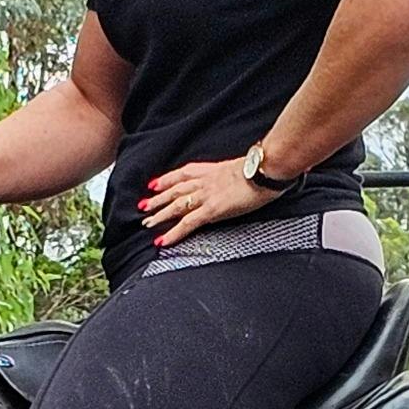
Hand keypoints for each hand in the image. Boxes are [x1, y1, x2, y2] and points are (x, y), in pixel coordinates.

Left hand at [139, 153, 277, 247]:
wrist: (266, 168)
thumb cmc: (262, 169)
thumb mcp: (241, 169)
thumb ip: (231, 176)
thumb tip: (232, 185)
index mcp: (211, 170)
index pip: (183, 174)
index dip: (167, 180)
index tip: (154, 185)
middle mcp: (204, 181)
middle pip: (174, 190)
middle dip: (157, 199)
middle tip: (142, 207)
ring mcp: (206, 196)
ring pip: (176, 206)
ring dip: (159, 215)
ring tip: (146, 223)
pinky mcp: (212, 210)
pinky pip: (187, 223)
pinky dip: (173, 233)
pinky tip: (162, 240)